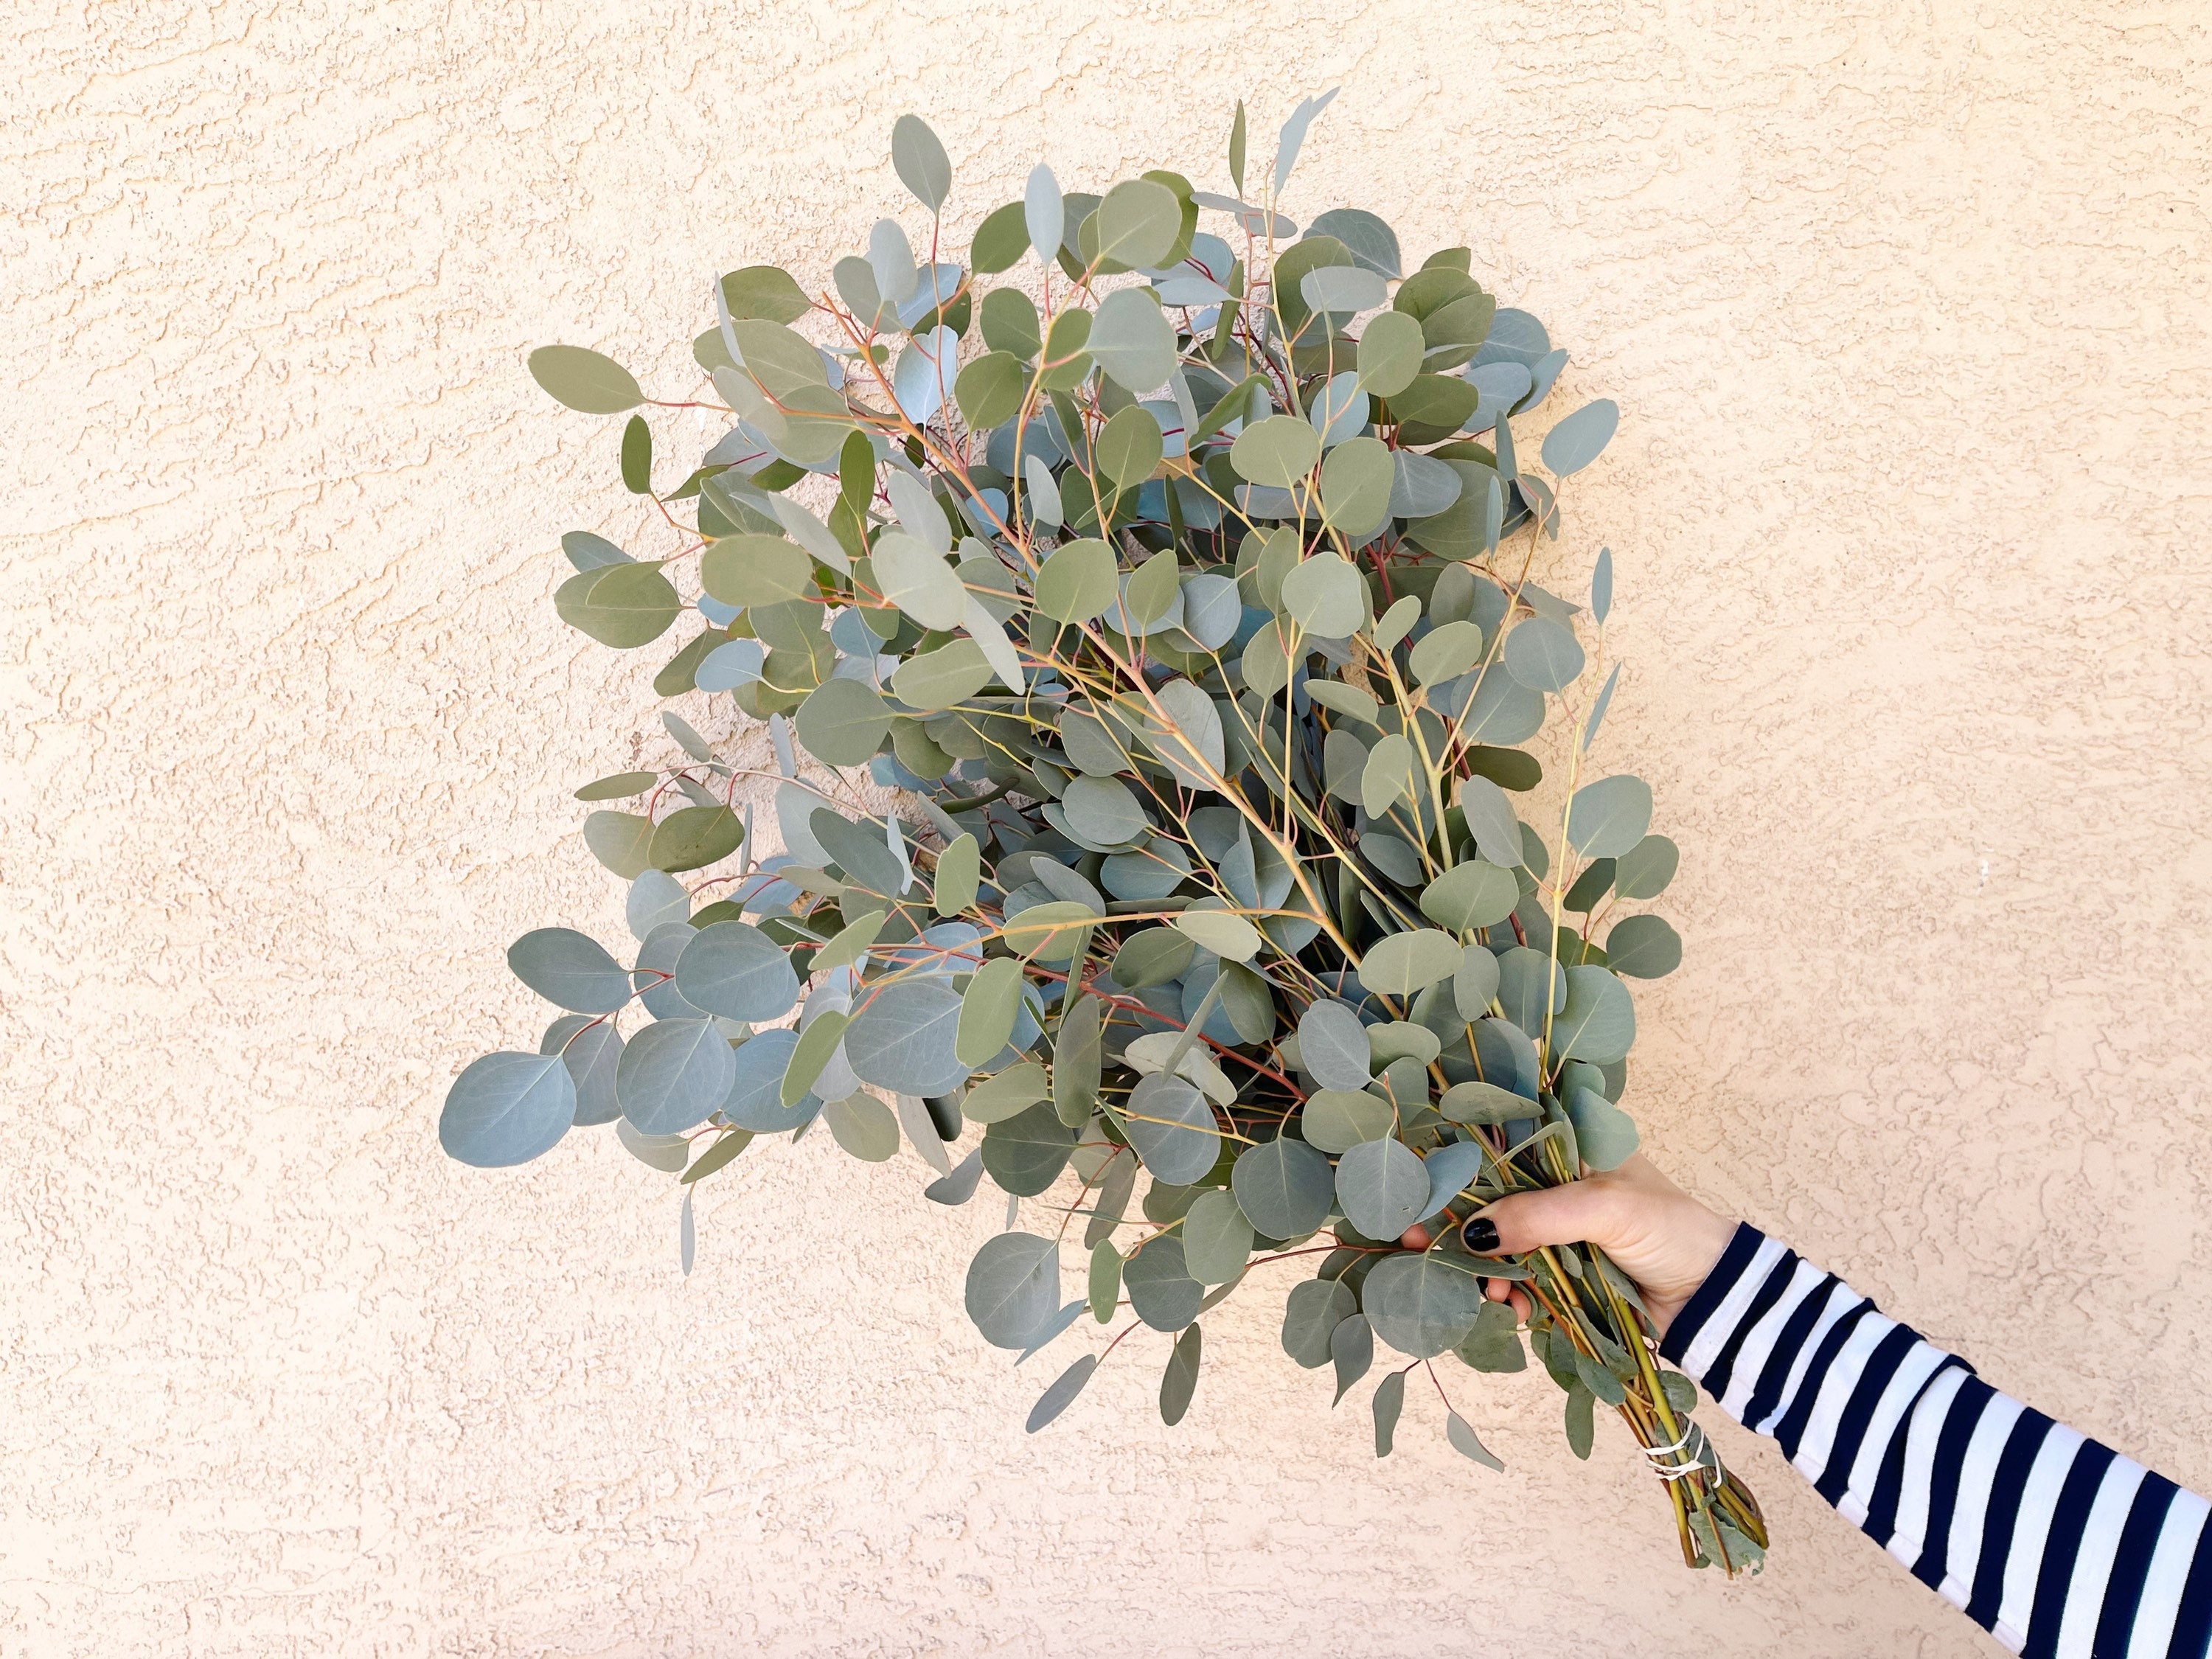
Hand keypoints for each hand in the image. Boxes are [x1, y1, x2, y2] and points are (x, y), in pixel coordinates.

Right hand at [1453, 1153, 1737, 1335]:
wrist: (1715, 1298)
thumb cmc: (1672, 1231)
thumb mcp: (1606, 1209)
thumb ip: (1538, 1215)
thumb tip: (1474, 1233)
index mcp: (1568, 1147)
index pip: (1498, 1146)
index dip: (1457, 1169)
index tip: (1421, 1196)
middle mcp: (1558, 1184)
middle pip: (1489, 1200)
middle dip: (1461, 1228)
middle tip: (1426, 1250)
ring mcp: (1559, 1231)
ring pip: (1500, 1245)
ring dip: (1486, 1270)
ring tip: (1492, 1294)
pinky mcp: (1564, 1273)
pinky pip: (1520, 1281)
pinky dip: (1511, 1297)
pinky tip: (1515, 1311)